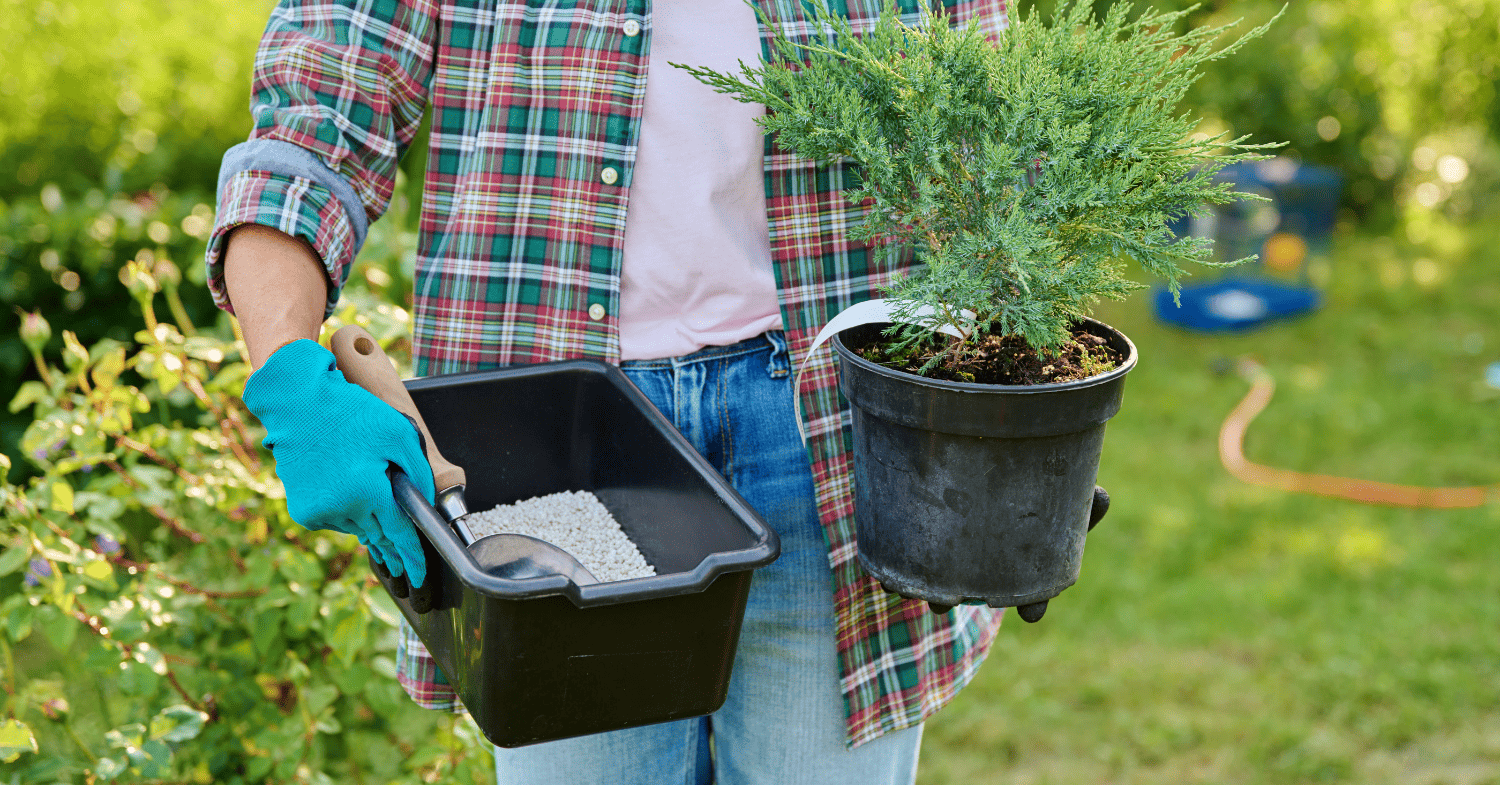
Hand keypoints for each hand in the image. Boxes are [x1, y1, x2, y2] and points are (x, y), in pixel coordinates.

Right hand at [241, 339, 436, 585]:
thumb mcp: (399, 435)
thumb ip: (419, 473)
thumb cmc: (352, 414)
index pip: (399, 535)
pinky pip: (337, 521)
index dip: (412, 557)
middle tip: (403, 560)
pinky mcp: (303, 511)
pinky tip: (347, 490)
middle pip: (379, 536)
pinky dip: (347, 512)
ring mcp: (319, 513)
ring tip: (369, 494)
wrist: (298, 404)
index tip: (420, 575)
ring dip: (369, 520)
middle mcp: (342, 509)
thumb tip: (425, 503)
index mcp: (368, 492)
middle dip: (393, 545)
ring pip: (358, 528)